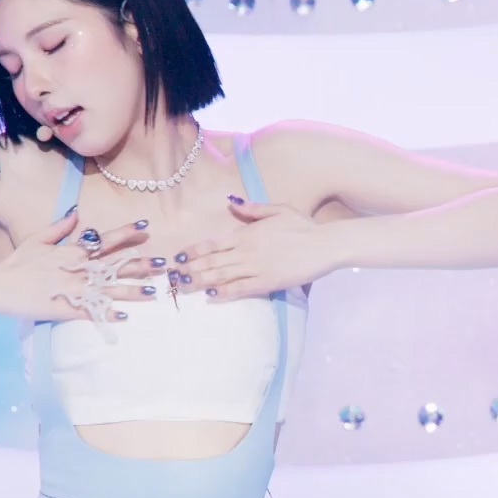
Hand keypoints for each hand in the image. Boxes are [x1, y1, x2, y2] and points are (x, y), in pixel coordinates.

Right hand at [0, 210, 161, 322]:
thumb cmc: (17, 262)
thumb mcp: (38, 240)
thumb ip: (60, 228)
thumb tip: (77, 215)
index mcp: (70, 251)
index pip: (103, 240)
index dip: (125, 234)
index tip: (146, 229)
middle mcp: (75, 269)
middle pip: (113, 266)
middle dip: (140, 265)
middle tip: (163, 265)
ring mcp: (71, 290)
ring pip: (108, 290)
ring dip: (132, 292)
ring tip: (154, 292)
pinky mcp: (64, 309)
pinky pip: (90, 312)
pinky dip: (107, 314)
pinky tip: (125, 317)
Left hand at [180, 200, 344, 299]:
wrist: (324, 245)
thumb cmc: (303, 225)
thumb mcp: (277, 210)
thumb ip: (252, 209)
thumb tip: (231, 202)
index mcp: (248, 233)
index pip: (214, 243)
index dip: (195, 251)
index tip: (180, 256)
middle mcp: (247, 251)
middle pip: (212, 262)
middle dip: (191, 269)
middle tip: (174, 276)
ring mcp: (256, 268)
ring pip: (221, 276)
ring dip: (200, 282)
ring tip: (184, 287)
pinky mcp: (266, 283)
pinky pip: (240, 289)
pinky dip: (223, 292)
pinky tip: (210, 296)